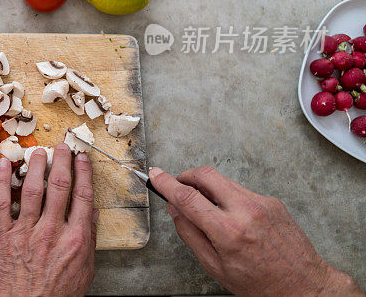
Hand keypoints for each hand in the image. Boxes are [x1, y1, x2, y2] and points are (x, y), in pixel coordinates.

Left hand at [0, 143, 96, 296]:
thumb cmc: (57, 295)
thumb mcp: (84, 270)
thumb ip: (88, 239)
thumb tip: (92, 213)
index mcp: (75, 239)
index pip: (83, 196)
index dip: (83, 173)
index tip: (82, 158)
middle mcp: (52, 231)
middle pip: (59, 186)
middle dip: (61, 162)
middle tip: (62, 146)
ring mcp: (26, 232)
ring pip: (32, 189)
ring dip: (36, 166)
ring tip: (37, 151)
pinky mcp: (4, 237)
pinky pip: (2, 203)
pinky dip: (3, 181)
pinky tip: (5, 165)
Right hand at [150, 166, 363, 296]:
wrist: (304, 285)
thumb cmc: (262, 284)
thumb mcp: (216, 267)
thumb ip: (191, 235)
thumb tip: (175, 210)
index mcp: (228, 232)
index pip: (188, 197)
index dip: (166, 183)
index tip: (156, 175)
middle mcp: (246, 211)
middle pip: (206, 175)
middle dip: (186, 175)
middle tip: (178, 185)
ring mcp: (262, 203)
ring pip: (223, 180)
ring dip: (208, 187)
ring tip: (207, 208)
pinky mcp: (272, 201)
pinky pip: (241, 190)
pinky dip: (228, 197)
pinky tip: (231, 215)